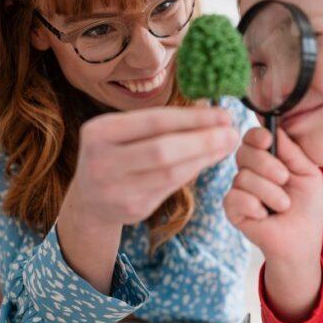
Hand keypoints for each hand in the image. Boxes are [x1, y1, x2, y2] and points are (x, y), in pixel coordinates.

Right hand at [67, 105, 239, 225]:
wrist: (90, 200)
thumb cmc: (117, 155)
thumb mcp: (123, 133)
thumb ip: (159, 123)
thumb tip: (213, 114)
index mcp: (99, 132)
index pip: (153, 121)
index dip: (192, 118)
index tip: (223, 114)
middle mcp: (102, 161)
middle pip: (162, 150)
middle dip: (203, 140)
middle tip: (232, 133)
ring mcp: (115, 189)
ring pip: (170, 172)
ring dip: (204, 158)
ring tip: (227, 146)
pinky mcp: (131, 209)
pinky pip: (170, 188)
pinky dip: (192, 172)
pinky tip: (208, 161)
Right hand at [223, 126, 322, 264]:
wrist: (302, 242)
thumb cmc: (308, 210)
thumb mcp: (309, 174)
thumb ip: (292, 151)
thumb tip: (275, 126)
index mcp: (269, 160)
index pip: (253, 138)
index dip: (257, 135)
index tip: (268, 140)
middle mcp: (251, 172)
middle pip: (244, 152)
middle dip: (266, 164)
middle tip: (284, 179)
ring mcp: (240, 190)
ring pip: (243, 177)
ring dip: (269, 192)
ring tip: (283, 206)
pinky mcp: (232, 209)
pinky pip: (234, 197)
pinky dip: (253, 205)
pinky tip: (264, 215)